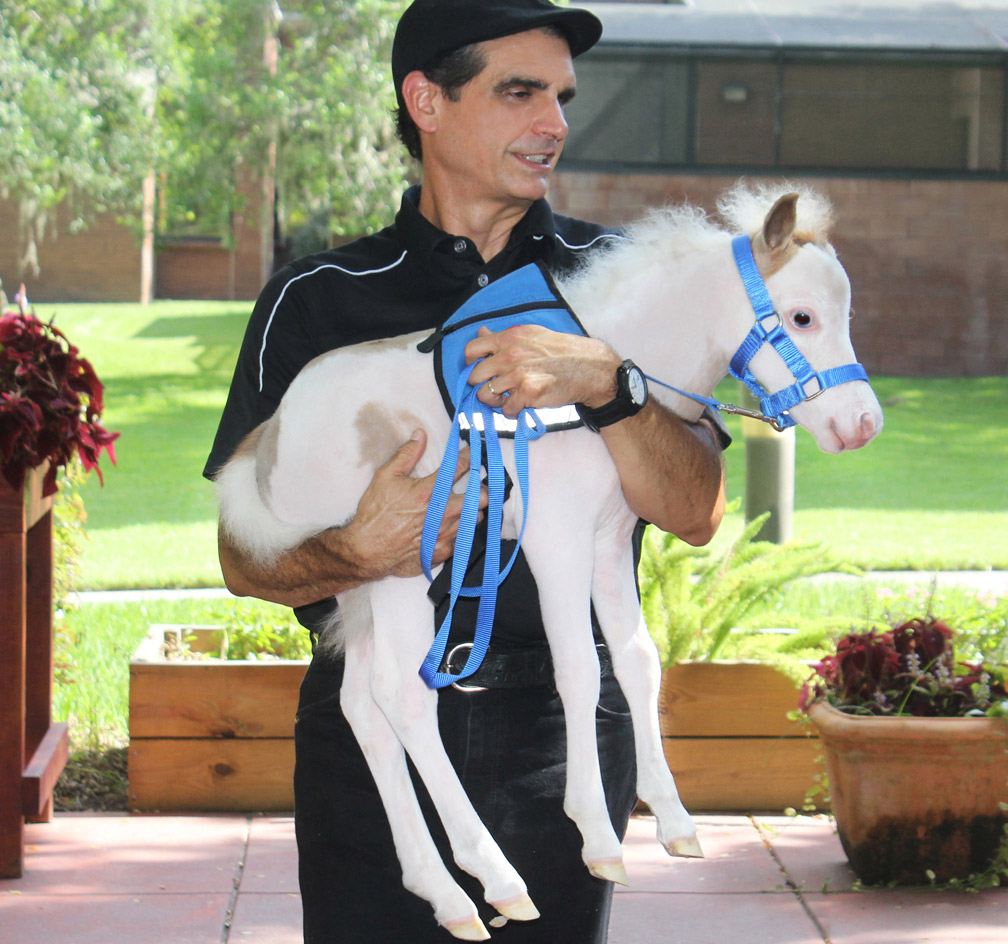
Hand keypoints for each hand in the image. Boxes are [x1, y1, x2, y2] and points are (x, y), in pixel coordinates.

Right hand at [340, 429, 485, 578]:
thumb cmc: (376, 513)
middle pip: (480, 498)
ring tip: (466, 508)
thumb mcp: (385, 477)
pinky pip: (463, 540)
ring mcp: (445, 533)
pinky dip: (462, 532)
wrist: (368, 549)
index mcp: (430, 491)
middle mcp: (442, 512)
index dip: (469, 457)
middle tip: (476, 487)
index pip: (460, 467)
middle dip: (482, 490)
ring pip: (476, 520)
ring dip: (473, 511)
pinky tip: (453, 528)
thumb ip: (406, 455)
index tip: (472, 453)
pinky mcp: (443, 551)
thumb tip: (420, 435)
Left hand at [464, 325, 621, 417]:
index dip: (471, 363)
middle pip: (475, 376)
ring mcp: (518, 373)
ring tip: (509, 398)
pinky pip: (506, 410)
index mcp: (510, 337)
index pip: (472, 349)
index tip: (480, 371)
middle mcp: (510, 354)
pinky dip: (513, 412)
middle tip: (497, 388)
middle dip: (482, 385)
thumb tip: (481, 332)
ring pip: (486, 396)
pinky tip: (523, 405)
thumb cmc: (562, 352)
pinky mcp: (527, 392)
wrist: (589, 368)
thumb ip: (503, 337)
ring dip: (496, 401)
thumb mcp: (531, 334)